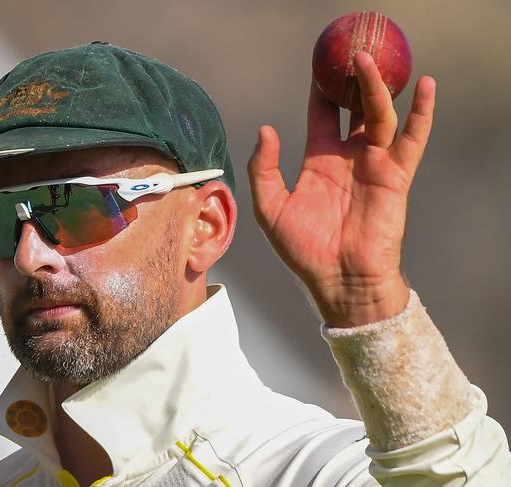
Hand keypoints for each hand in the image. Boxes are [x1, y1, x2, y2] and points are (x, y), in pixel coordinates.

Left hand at [248, 52, 435, 326]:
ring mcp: (373, 164)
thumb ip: (263, 170)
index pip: (320, 115)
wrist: (340, 281)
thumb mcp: (271, 209)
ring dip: (376, 87)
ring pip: (378, 115)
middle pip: (353, 107)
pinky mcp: (396, 176)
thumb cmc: (304, 251)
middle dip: (351, 80)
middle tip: (350, 50)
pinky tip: (424, 86)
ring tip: (369, 60)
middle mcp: (348, 157)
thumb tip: (266, 129)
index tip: (319, 64)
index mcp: (319, 161)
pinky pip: (412, 139)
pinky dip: (421, 113)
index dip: (320, 90)